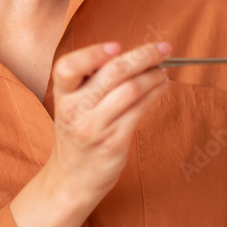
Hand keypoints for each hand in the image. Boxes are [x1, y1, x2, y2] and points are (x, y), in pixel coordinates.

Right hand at [47, 41, 170, 206]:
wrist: (72, 180)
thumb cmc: (78, 135)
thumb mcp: (72, 105)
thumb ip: (91, 81)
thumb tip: (132, 55)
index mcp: (62, 95)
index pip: (68, 66)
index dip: (93, 53)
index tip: (117, 46)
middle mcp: (75, 110)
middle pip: (113, 72)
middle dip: (143, 56)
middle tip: (163, 48)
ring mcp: (94, 127)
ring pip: (132, 89)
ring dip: (154, 75)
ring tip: (163, 70)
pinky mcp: (114, 141)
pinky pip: (140, 109)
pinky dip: (155, 93)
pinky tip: (161, 86)